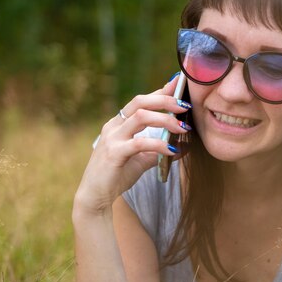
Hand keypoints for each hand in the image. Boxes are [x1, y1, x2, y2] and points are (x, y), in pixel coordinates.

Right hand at [74, 76, 190, 215]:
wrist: (96, 197)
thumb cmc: (117, 175)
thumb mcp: (142, 159)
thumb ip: (159, 150)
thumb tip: (184, 147)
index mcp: (119, 123)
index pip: (142, 101)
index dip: (161, 91)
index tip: (179, 84)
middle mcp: (114, 126)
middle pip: (140, 102)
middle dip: (165, 100)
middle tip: (185, 106)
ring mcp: (112, 138)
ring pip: (141, 117)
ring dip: (165, 119)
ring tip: (183, 128)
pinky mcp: (114, 153)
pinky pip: (139, 143)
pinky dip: (159, 144)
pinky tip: (172, 150)